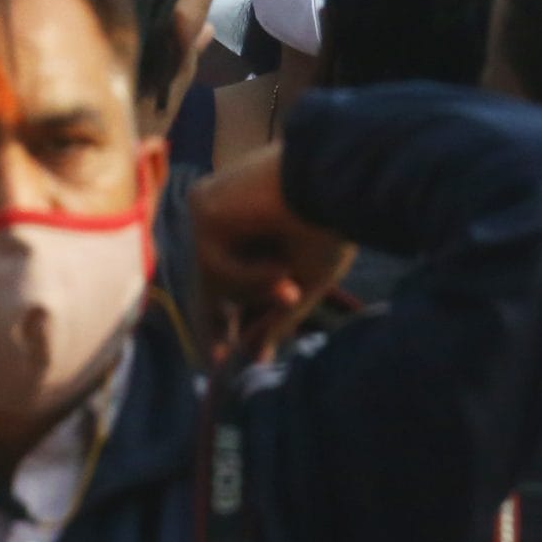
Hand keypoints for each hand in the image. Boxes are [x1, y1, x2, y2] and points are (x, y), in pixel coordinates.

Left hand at [187, 142, 353, 359]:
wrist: (337, 182)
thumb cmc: (330, 224)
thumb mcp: (304, 281)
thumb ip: (275, 318)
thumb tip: (254, 356)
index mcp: (247, 232)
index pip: (222, 282)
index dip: (219, 321)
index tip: (220, 358)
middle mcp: (224, 221)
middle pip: (208, 283)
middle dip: (217, 322)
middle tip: (221, 358)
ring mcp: (211, 213)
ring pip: (212, 279)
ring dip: (254, 292)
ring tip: (291, 286)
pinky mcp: (203, 208)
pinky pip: (214, 264)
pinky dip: (248, 275)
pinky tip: (279, 264)